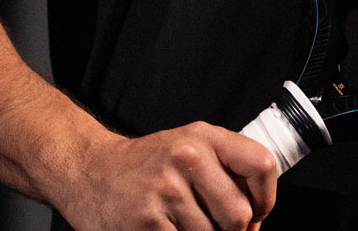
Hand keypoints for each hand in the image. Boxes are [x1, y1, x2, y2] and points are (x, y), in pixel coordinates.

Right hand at [57, 122, 277, 230]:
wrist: (90, 171)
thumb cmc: (147, 165)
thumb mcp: (189, 147)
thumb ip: (225, 173)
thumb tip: (254, 220)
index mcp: (205, 136)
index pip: (262, 164)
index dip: (266, 198)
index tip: (257, 213)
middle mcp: (188, 157)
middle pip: (239, 215)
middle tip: (212, 226)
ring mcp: (166, 190)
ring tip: (182, 225)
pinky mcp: (147, 222)